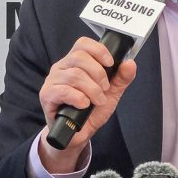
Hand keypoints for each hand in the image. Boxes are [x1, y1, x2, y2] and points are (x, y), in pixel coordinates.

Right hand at [37, 36, 136, 171]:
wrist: (77, 134)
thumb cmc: (91, 110)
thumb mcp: (111, 93)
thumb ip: (121, 78)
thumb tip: (130, 63)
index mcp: (75, 62)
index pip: (83, 44)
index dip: (98, 50)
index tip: (110, 64)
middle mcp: (62, 67)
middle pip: (79, 57)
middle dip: (98, 74)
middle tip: (104, 89)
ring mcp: (52, 80)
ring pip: (74, 75)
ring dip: (91, 89)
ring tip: (97, 100)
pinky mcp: (47, 95)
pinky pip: (63, 90)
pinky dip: (79, 98)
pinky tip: (84, 105)